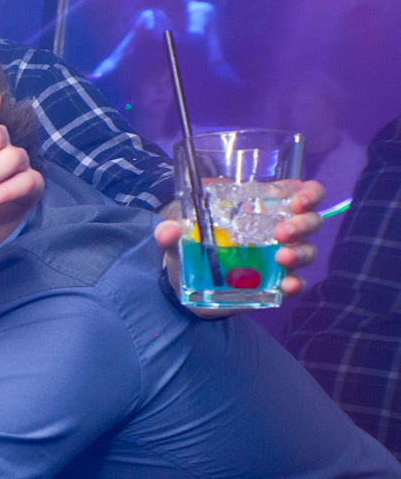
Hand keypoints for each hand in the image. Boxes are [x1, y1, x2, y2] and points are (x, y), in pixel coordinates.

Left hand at [154, 178, 322, 310]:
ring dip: (299, 252)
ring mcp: (279, 258)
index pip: (301, 193)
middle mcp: (278, 230)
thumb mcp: (177, 237)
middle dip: (303, 224)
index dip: (309, 193)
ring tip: (280, 257)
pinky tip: (288, 285)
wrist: (183, 285)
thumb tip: (168, 231)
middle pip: (311, 221)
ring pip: (307, 250)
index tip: (297, 200)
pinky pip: (295, 283)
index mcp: (261, 209)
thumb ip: (169, 232)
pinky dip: (296, 284)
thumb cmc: (189, 247)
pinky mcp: (274, 283)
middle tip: (280, 233)